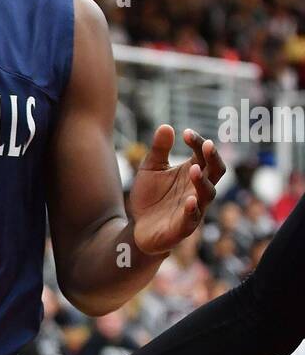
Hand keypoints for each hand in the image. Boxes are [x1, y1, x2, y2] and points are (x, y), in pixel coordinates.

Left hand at [128, 125, 224, 255]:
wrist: (138, 227)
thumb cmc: (150, 197)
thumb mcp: (150, 169)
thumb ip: (158, 150)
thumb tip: (166, 126)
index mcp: (192, 172)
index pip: (203, 154)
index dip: (197, 142)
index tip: (186, 133)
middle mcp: (197, 189)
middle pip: (216, 171)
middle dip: (213, 158)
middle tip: (206, 145)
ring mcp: (194, 208)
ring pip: (208, 194)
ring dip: (202, 181)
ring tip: (194, 169)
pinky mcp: (184, 227)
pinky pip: (193, 218)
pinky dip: (193, 209)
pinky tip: (190, 200)